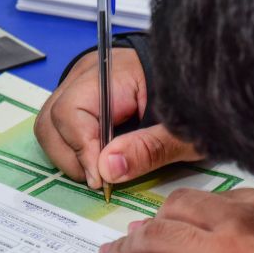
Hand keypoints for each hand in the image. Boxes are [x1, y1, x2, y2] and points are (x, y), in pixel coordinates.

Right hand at [34, 48, 202, 188]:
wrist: (202, 80)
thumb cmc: (196, 99)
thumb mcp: (183, 131)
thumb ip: (148, 149)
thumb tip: (107, 170)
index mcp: (114, 72)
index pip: (72, 112)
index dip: (83, 151)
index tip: (101, 180)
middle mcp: (90, 74)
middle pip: (53, 119)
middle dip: (72, 157)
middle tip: (101, 179)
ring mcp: (82, 85)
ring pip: (51, 125)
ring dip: (70, 157)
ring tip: (101, 171)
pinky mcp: (84, 99)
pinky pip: (61, 128)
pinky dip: (75, 150)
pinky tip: (100, 160)